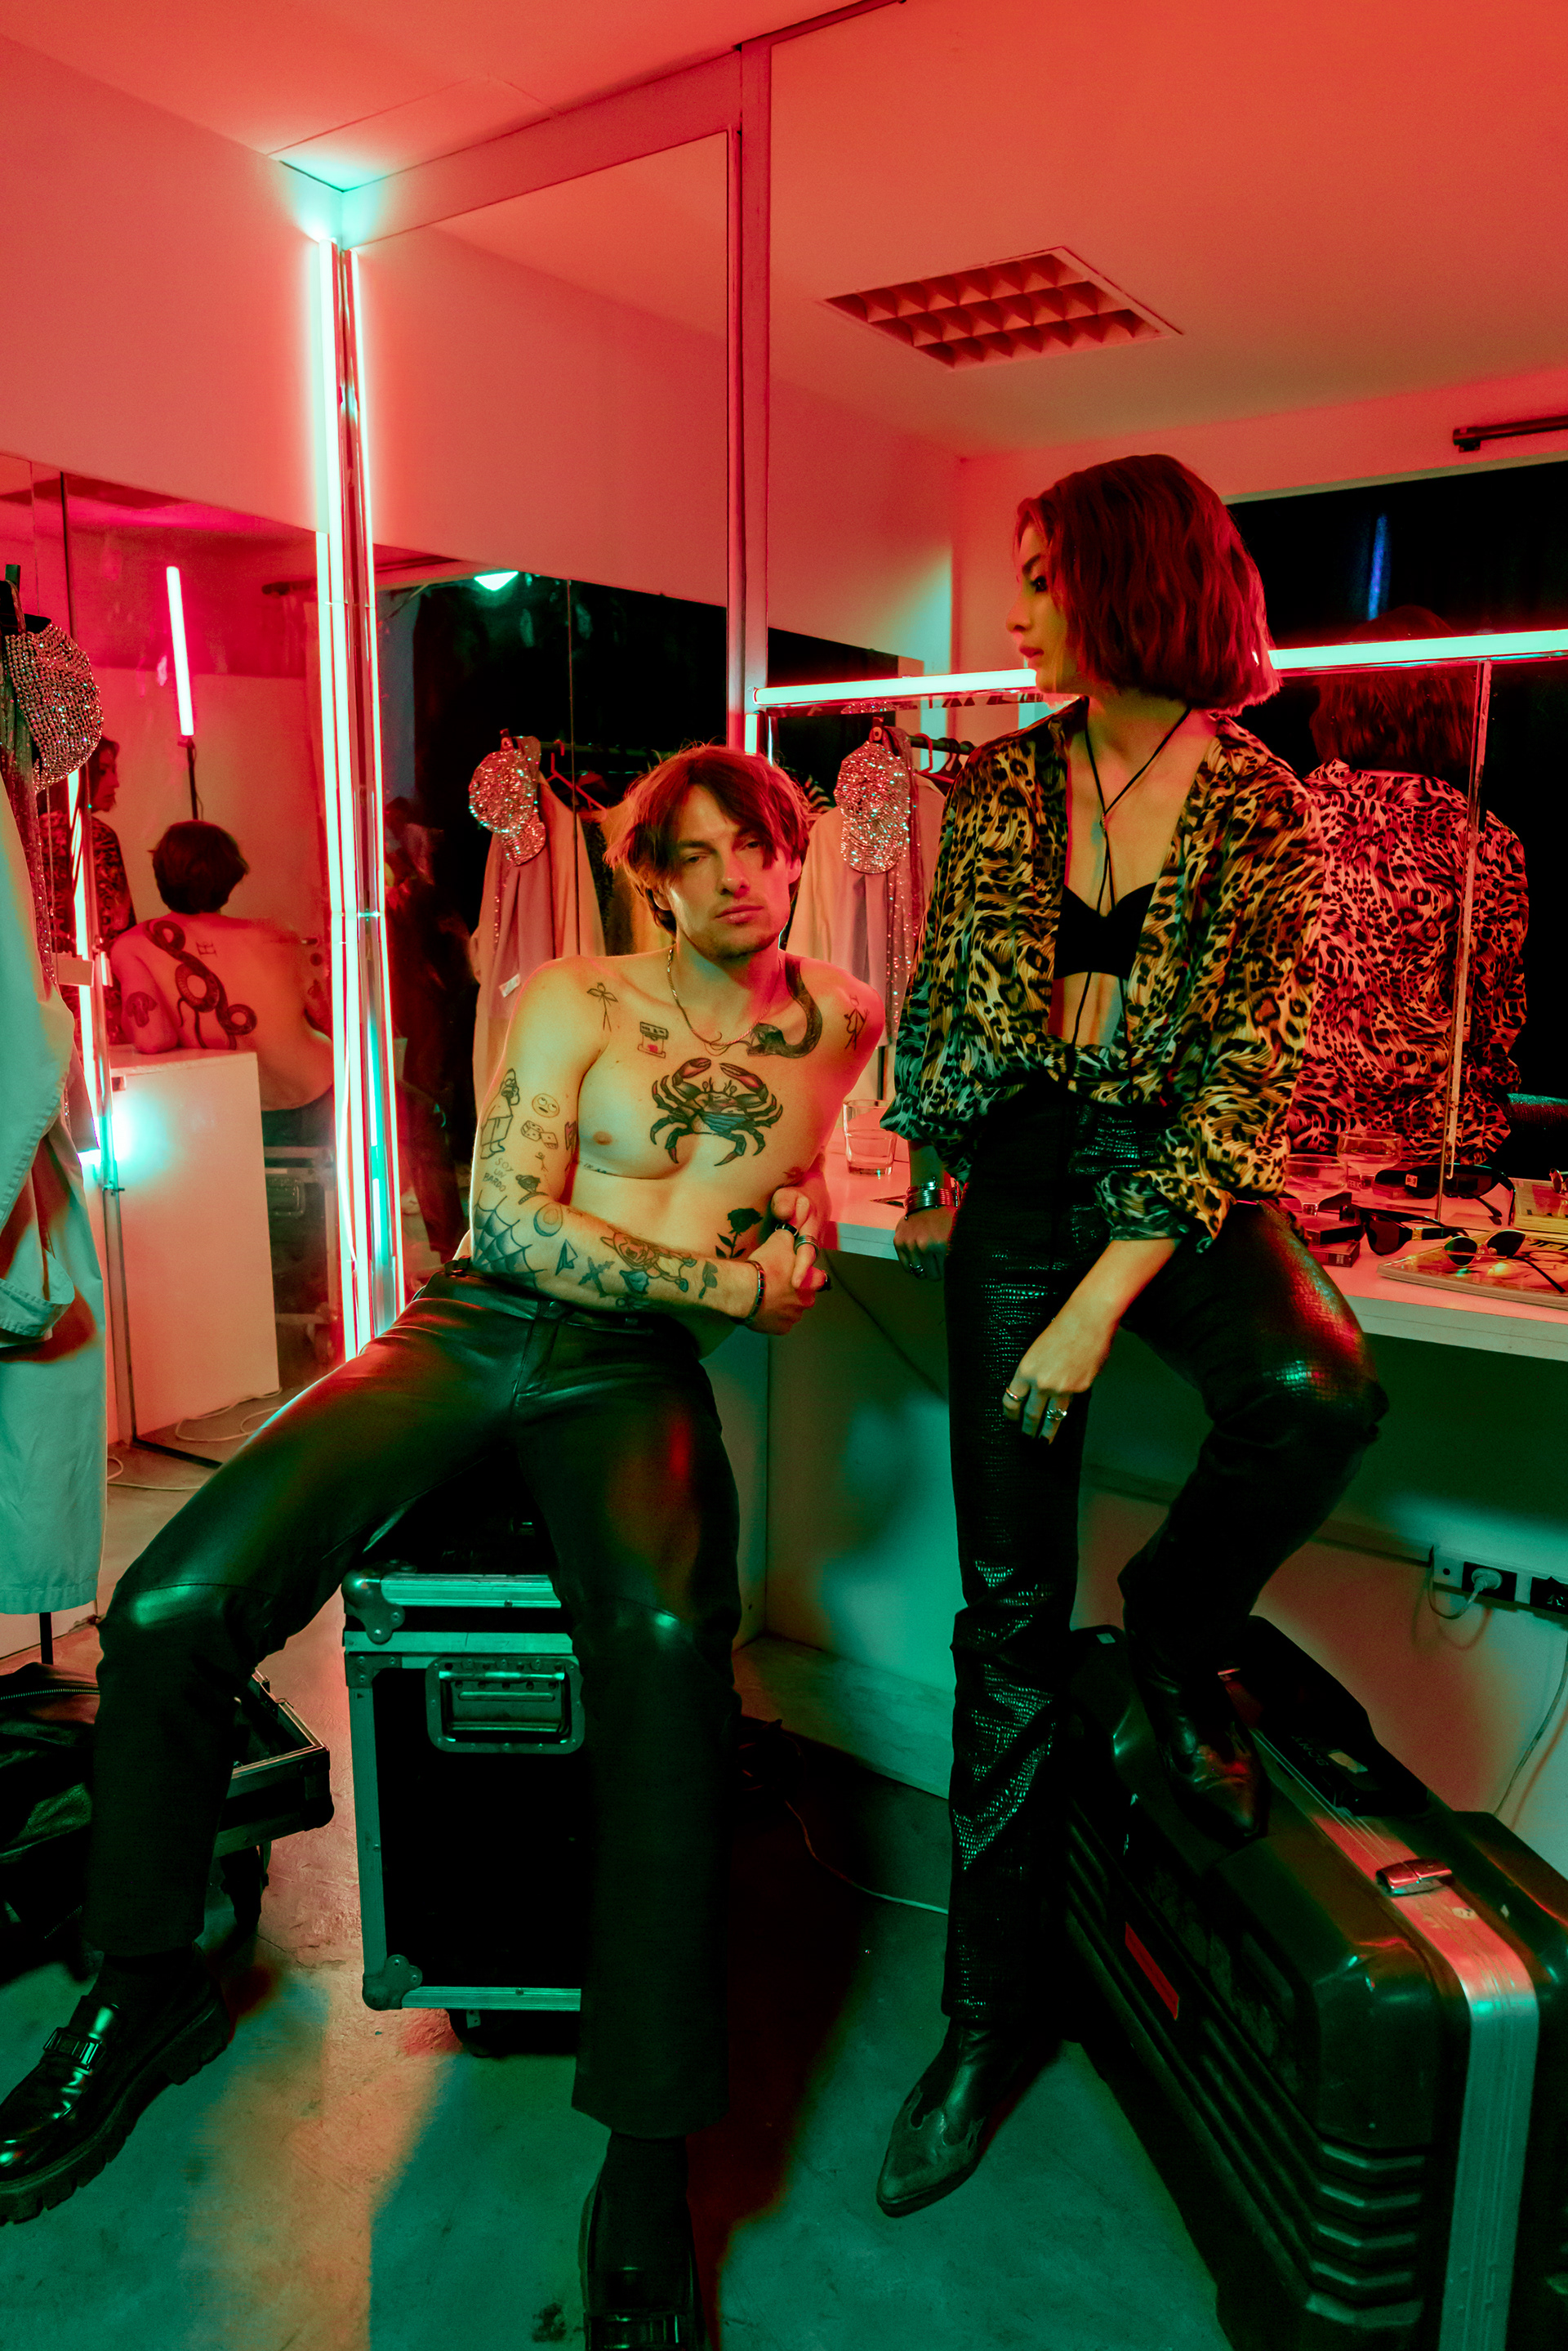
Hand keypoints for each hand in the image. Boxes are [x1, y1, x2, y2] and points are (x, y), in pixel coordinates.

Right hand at [748, 1204, 828, 1335]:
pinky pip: (779, 1322)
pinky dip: (773, 1317)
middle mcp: (807, 1302)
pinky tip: (761, 1307)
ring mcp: (794, 1317)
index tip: (795, 1271)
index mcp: (812, 1281)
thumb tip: (795, 1226)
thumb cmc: (765, 1264)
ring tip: (766, 1295)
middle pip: (805, 1295)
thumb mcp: (780, 1240)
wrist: (743, 1289)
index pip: (819, 1278)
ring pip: (792, 1310)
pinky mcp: (781, 1329)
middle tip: (776, 1283)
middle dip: (795, 1291)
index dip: (808, 1274)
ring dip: (783, 1304)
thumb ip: (791, 1235)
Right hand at [894, 1205, 954, 1280]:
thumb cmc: (944, 1218)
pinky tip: (919, 1257)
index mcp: (941, 1244)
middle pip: (932, 1275)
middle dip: (936, 1271)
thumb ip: (959, 1252)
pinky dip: (913, 1265)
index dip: (947, 1270)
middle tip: (938, 1261)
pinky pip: (906, 1267)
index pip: (945, 1273)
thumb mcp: (956, 1233)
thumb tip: (961, 1273)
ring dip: (924, 1267)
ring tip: (928, 1257)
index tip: (947, 1264)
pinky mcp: (899, 1242)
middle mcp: (924, 1246)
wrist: (927, 1200)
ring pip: (919, 1272)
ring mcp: (910, 1244)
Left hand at [1002, 1295, 1117, 1440]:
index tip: (1012, 1419)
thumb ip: (1034, 1371)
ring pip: (1051, 1418)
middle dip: (1027, 1429)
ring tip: (1044, 1441)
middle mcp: (1040, 1382)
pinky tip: (1064, 1419)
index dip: (1010, 1413)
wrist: (1086, 1321)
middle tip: (1027, 1437)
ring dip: (1046, 1432)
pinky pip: (1070, 1405)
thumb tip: (1035, 1389)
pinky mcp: (1080, 1389)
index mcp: (1025, 1369)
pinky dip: (1066, 1413)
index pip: (1011, 1400)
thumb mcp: (1037, 1349)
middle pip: (1030, 1414)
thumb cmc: (1062, 1329)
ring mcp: (1061, 1388)